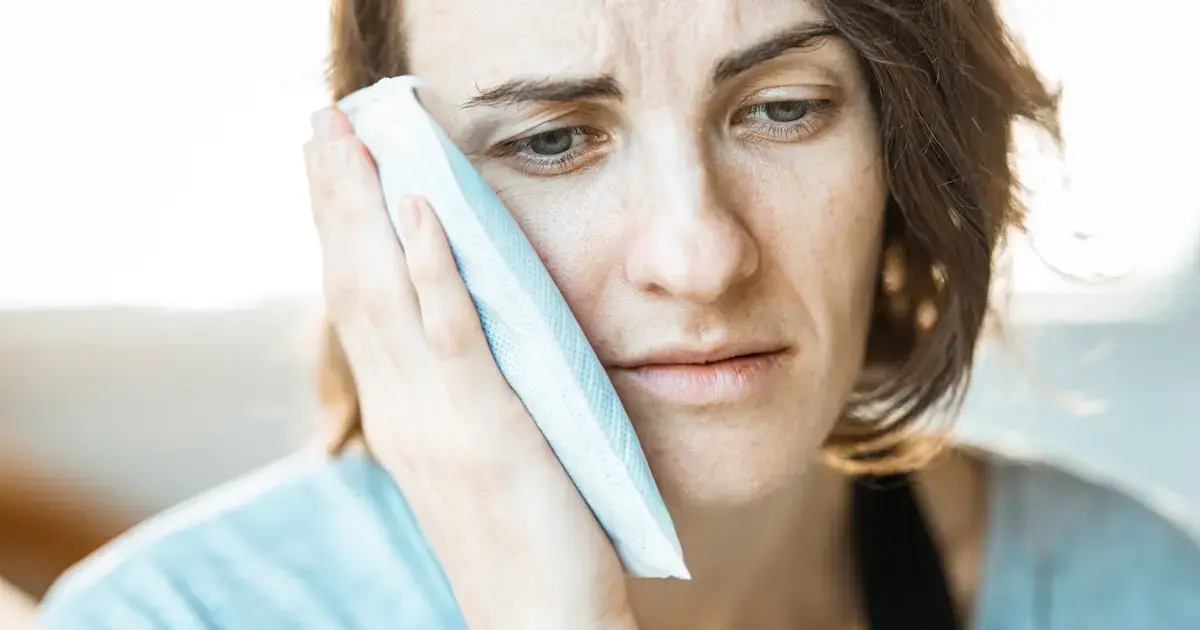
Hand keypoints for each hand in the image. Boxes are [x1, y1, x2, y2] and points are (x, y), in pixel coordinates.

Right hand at [304, 107, 637, 629]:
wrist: (540, 625)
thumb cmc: (521, 546)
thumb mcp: (475, 461)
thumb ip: (459, 399)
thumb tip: (465, 338)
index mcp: (401, 418)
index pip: (357, 306)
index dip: (338, 232)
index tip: (329, 169)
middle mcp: (403, 412)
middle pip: (353, 284)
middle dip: (335, 199)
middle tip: (321, 123)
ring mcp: (438, 419)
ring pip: (385, 293)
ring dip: (364, 208)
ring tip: (349, 137)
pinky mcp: (487, 427)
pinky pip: (451, 331)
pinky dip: (430, 265)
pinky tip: (418, 208)